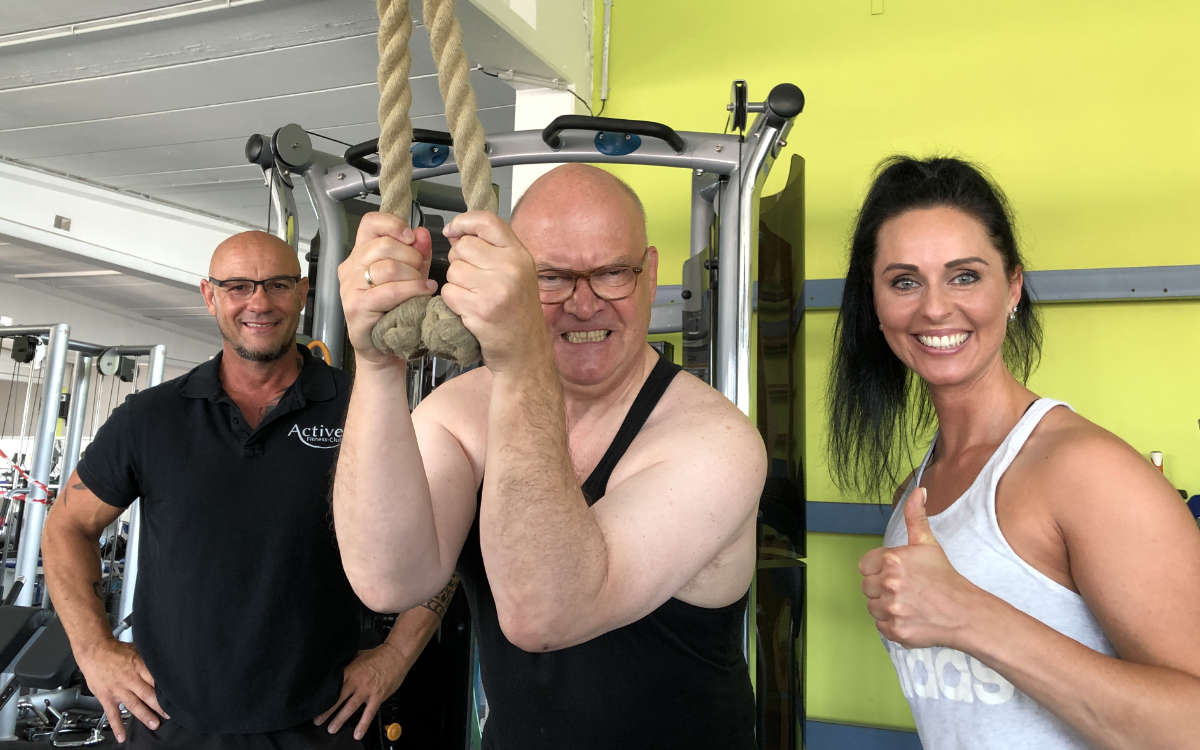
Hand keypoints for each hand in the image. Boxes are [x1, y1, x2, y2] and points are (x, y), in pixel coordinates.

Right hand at [75, 638, 166, 742]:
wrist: (93, 651)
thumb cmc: (116, 651)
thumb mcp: (138, 651)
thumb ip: (148, 662)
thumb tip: (164, 666)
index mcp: (139, 666)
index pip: (156, 679)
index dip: (166, 689)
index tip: (175, 697)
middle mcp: (129, 679)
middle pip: (148, 694)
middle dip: (160, 706)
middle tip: (169, 715)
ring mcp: (117, 689)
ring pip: (133, 705)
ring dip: (145, 715)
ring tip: (154, 724)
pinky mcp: (106, 697)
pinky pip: (112, 714)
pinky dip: (117, 726)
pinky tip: (122, 736)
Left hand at [313, 644, 412, 740]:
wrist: (396, 654)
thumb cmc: (379, 654)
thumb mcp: (358, 655)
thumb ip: (347, 663)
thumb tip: (337, 666)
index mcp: (350, 671)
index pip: (333, 685)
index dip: (324, 695)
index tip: (315, 703)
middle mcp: (356, 681)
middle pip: (338, 698)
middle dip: (327, 711)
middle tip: (318, 721)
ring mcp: (367, 690)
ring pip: (350, 707)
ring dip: (340, 719)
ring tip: (332, 729)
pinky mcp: (378, 696)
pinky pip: (369, 713)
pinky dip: (363, 724)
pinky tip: (358, 733)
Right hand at [338, 212, 435, 365]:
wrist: (382, 347)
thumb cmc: (394, 310)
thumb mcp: (410, 275)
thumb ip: (416, 253)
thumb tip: (423, 233)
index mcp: (360, 254)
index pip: (370, 223)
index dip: (393, 224)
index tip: (411, 236)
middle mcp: (351, 267)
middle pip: (383, 245)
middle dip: (411, 256)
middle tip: (421, 271)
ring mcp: (350, 287)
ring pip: (388, 267)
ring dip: (414, 276)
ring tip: (424, 285)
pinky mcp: (356, 306)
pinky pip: (389, 291)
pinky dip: (412, 290)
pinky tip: (424, 292)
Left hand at [440, 211, 548, 372]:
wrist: (526, 352)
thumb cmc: (518, 313)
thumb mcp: (517, 274)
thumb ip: (493, 251)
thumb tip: (457, 235)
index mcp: (520, 255)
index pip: (487, 222)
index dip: (463, 222)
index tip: (452, 231)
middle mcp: (511, 268)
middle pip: (463, 247)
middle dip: (459, 262)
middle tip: (474, 281)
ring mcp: (497, 288)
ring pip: (453, 270)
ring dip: (456, 284)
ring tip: (475, 297)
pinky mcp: (481, 308)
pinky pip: (449, 292)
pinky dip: (453, 302)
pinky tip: (470, 310)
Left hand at [859, 488, 977, 649]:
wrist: (964, 611)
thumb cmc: (945, 577)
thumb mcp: (928, 543)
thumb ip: (916, 516)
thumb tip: (918, 491)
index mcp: (892, 560)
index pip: (864, 566)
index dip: (878, 569)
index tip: (896, 573)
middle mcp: (889, 583)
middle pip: (867, 587)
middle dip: (882, 588)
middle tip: (906, 589)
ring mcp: (892, 608)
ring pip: (872, 607)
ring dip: (885, 606)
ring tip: (908, 602)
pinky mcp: (895, 630)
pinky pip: (880, 626)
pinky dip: (892, 624)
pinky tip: (909, 616)